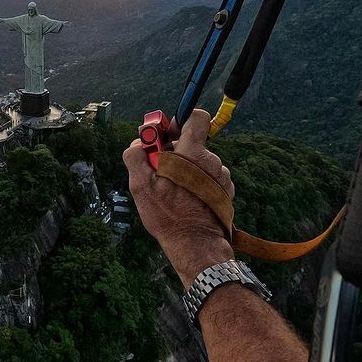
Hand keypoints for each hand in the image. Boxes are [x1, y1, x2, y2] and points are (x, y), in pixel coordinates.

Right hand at [123, 110, 234, 286]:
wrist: (195, 244)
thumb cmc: (169, 215)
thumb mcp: (141, 185)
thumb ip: (136, 156)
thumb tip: (137, 144)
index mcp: (193, 152)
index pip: (196, 117)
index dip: (180, 121)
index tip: (167, 135)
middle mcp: (212, 161)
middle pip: (193, 143)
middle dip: (176, 152)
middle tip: (160, 169)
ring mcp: (222, 176)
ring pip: (200, 162)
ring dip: (187, 170)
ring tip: (174, 191)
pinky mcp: (226, 191)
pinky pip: (209, 178)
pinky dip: (198, 183)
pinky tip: (187, 200)